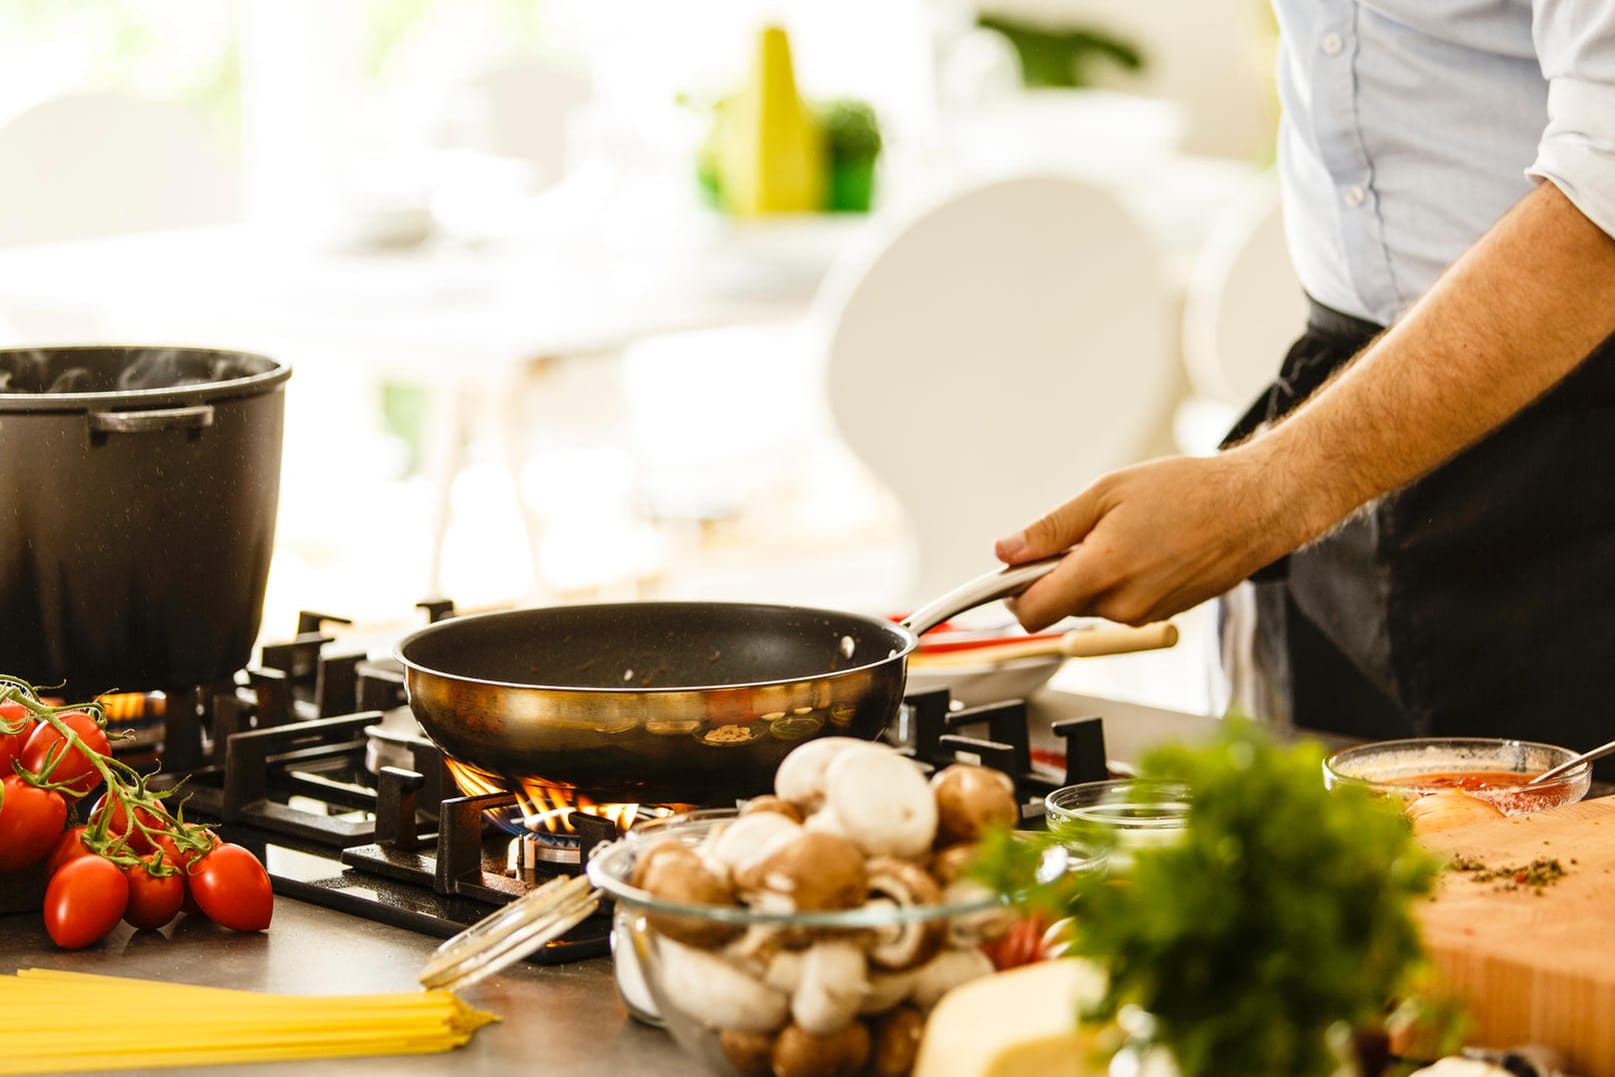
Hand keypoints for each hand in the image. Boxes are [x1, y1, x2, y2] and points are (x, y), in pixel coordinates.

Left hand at [993, 452, 1306, 630]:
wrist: (1254, 508)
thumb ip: (1051, 528)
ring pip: (1091, 605)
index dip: (1012, 594)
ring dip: (1090, 576)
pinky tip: (1143, 547)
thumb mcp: (1106, 493)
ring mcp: (1145, 615)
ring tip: (1121, 533)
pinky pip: (1121, 604)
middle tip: (1080, 532)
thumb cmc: (1187, 492)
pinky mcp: (1163, 615)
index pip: (1032, 612)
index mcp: (1101, 572)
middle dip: (1056, 575)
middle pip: (1059, 606)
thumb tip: (1006, 551)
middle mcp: (1122, 605)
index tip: (1009, 573)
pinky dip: (1118, 581)